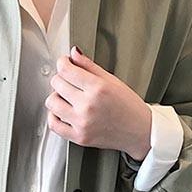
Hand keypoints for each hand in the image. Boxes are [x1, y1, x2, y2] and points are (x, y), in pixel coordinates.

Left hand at [45, 46, 151, 160]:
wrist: (140, 131)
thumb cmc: (130, 107)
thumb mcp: (113, 81)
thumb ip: (90, 66)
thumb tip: (73, 53)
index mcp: (98, 88)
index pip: (66, 69)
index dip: (63, 63)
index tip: (65, 63)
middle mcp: (88, 106)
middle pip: (57, 84)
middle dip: (61, 78)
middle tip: (69, 80)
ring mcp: (82, 123)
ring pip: (52, 102)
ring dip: (56, 96)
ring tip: (67, 97)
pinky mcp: (79, 137)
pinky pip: (54, 124)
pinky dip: (54, 116)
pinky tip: (62, 111)